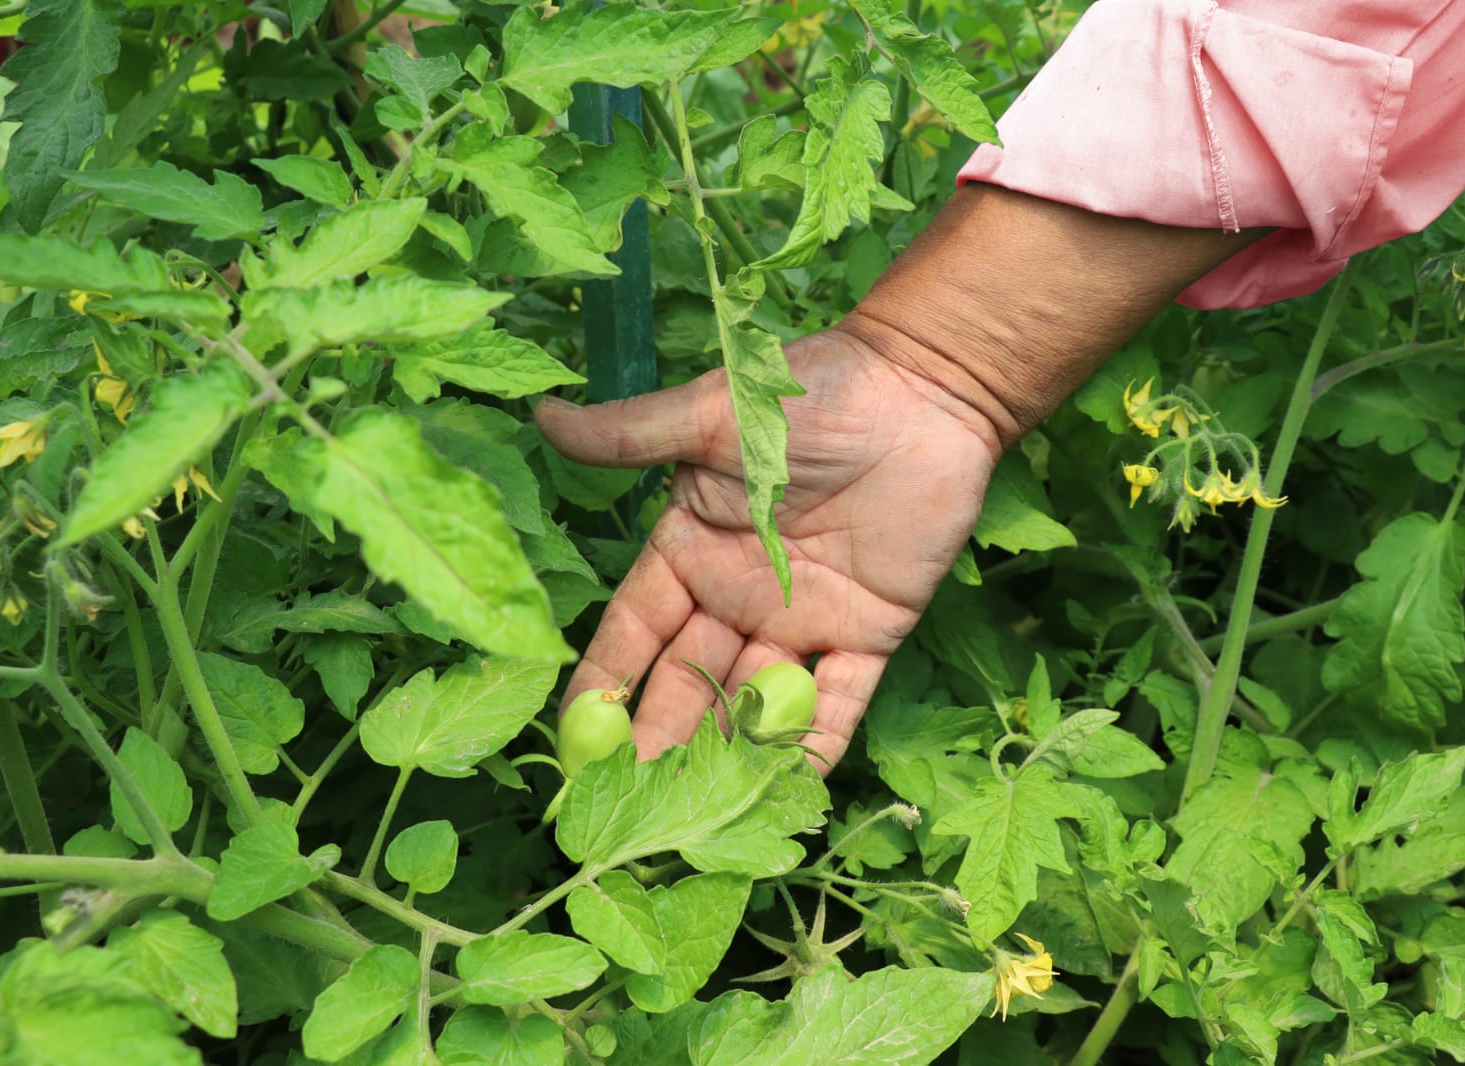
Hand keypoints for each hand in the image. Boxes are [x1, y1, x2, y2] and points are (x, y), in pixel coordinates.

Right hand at [535, 318, 1000, 770]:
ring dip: (729, 756)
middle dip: (659, 740)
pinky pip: (840, 700)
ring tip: (694, 819)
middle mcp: (740, 596)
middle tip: (627, 807)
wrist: (921, 391)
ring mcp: (803, 620)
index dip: (604, 681)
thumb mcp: (711, 415)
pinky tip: (791, 793)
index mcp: (693, 551)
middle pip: (690, 682)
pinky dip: (818, 743)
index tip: (571, 738)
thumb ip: (632, 434)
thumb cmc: (808, 394)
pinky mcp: (869, 632)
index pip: (634, 630)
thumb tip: (543, 418)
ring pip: (757, 702)